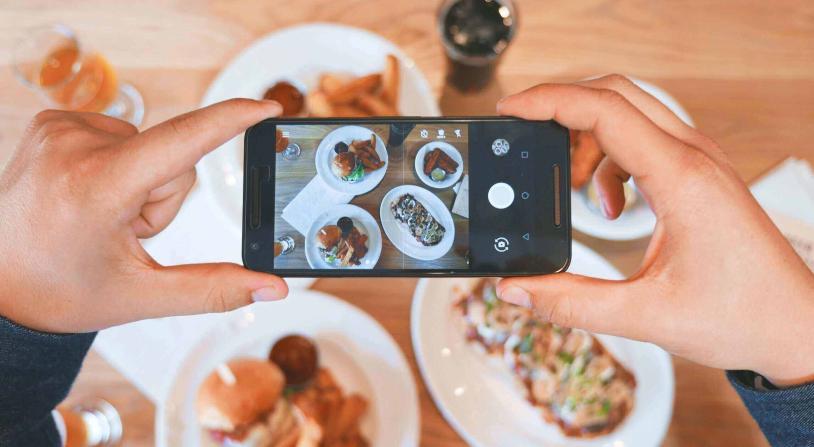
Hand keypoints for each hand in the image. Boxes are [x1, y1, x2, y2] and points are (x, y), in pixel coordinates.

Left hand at [0, 99, 288, 332]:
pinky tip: (89, 194)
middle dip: (163, 197)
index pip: (182, 142)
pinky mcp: (53, 122)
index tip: (267, 107)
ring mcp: (59, 129)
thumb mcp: (141, 296)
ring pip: (149, 146)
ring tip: (101, 215)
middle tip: (123, 231)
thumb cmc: (60, 291)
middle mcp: (74, 146)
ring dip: (141, 183)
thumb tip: (271, 288)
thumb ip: (215, 289)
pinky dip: (118, 166)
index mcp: (97, 188)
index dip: (231, 121)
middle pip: (172, 157)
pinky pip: (121, 136)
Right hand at [496, 75, 813, 385]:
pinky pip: (643, 141)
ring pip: (629, 113)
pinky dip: (610, 160)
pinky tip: (610, 205)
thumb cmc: (742, 316)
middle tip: (525, 134)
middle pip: (615, 94)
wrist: (795, 327)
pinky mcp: (699, 175)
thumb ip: (572, 303)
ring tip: (569, 186)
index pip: (605, 110)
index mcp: (681, 179)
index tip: (511, 110)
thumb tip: (517, 288)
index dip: (549, 102)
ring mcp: (699, 162)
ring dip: (587, 137)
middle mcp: (693, 157)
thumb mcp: (645, 315)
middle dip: (562, 108)